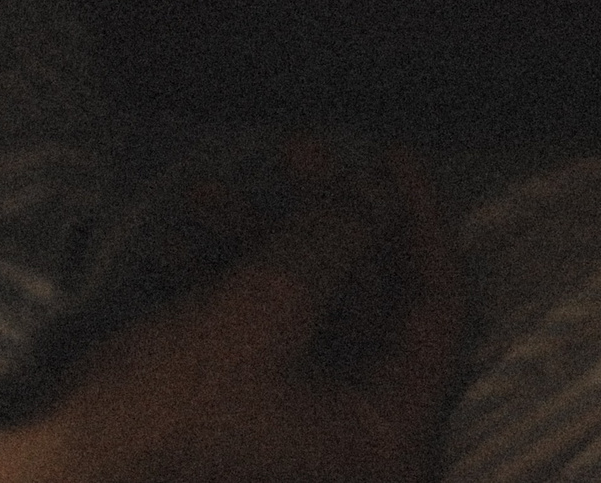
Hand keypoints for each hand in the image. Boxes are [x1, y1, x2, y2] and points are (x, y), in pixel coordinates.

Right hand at [0, 146, 462, 482]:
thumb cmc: (162, 417)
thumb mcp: (262, 307)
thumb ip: (333, 238)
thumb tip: (375, 194)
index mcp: (386, 437)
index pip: (438, 308)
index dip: (418, 220)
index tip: (389, 151)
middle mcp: (354, 451)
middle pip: (368, 307)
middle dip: (321, 219)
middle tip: (291, 148)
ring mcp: (295, 452)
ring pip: (305, 322)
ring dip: (257, 248)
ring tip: (202, 191)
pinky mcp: (237, 446)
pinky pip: (258, 354)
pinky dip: (225, 296)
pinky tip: (173, 247)